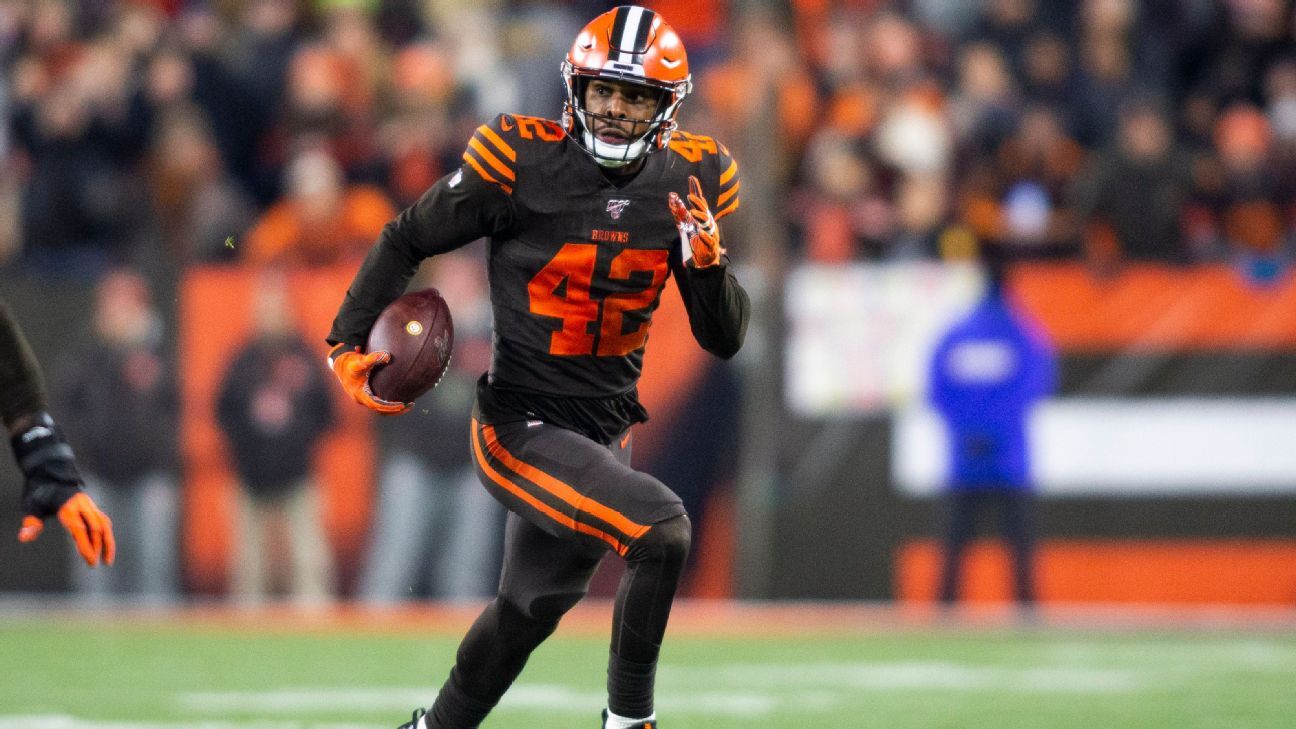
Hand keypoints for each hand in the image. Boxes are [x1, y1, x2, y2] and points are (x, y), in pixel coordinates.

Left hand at [11, 413, 115, 566]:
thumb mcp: (31, 506)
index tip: (89, 560)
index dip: (86, 546)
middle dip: (98, 547)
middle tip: (94, 563)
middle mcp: (82, 505)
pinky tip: (103, 545)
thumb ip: (31, 523)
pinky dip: (105, 534)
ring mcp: (88, 504)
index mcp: (68, 507)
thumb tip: (25, 538)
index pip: (80, 530)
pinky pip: (103, 520)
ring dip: (108, 541)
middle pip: (97, 527)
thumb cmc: (38, 491)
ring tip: (108, 558)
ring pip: (105, 524)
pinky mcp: (90, 505)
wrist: (49, 472)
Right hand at [327, 343, 411, 414]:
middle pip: (381, 410)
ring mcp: (365, 398)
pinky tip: (402, 398)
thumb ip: (373, 358)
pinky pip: (380, 403)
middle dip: (395, 410)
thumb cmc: (350, 363)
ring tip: (410, 404)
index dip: (389, 407)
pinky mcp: (367, 395)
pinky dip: (390, 403)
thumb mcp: (360, 361)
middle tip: (410, 405)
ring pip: (381, 409)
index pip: (376, 405)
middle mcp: (362, 399)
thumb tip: (387, 355)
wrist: (341, 364)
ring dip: (394, 409)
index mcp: (360, 394)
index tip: (402, 405)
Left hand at [668, 175, 724, 267]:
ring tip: (692, 213)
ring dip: (700, 217)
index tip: (691, 178)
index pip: (699, 201)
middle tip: (689, 196)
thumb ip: (680, 212)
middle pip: (704, 210)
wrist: (707, 258)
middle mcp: (708, 223)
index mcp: (703, 216)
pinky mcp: (711, 245)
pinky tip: (700, 233)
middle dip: (697, 203)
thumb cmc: (698, 239)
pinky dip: (704, 236)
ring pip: (707, 223)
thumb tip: (672, 198)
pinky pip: (708, 240)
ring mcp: (710, 233)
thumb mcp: (686, 225)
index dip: (696, 190)